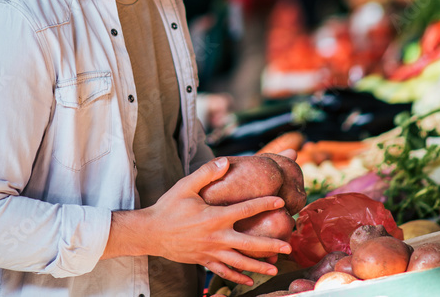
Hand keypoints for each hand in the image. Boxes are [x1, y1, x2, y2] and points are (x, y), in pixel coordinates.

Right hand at [103, 157, 291, 285]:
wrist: (150, 233)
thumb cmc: (168, 207)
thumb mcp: (186, 186)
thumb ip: (206, 173)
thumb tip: (225, 160)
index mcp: (215, 217)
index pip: (246, 210)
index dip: (264, 204)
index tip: (281, 202)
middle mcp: (216, 237)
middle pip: (249, 243)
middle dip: (271, 245)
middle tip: (289, 246)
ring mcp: (211, 252)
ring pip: (240, 262)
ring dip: (259, 265)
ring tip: (276, 267)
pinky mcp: (204, 261)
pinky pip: (224, 271)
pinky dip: (237, 276)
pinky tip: (249, 280)